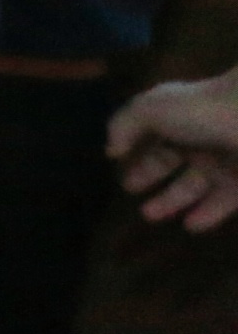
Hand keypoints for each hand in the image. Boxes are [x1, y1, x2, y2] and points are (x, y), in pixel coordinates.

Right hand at [112, 70, 237, 231]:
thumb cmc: (198, 109)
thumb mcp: (148, 109)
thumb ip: (123, 125)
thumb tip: (110, 150)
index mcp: (176, 117)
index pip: (153, 138)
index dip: (136, 153)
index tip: (121, 172)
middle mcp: (198, 139)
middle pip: (171, 163)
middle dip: (151, 178)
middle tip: (133, 198)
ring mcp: (222, 162)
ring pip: (195, 186)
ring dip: (173, 201)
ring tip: (150, 216)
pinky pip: (224, 202)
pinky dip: (207, 215)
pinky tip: (190, 225)